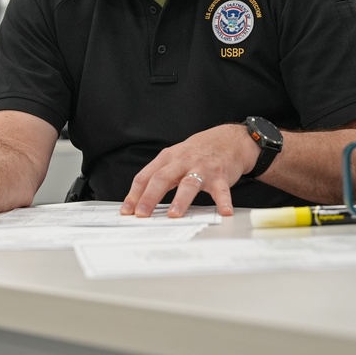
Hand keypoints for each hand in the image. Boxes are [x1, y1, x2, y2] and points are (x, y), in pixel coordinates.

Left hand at [120, 124, 254, 218]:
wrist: (229, 139)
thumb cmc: (198, 151)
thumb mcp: (175, 157)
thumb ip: (160, 175)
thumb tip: (140, 200)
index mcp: (168, 158)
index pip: (146, 176)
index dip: (134, 194)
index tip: (127, 210)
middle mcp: (183, 161)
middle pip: (162, 178)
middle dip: (150, 197)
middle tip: (142, 214)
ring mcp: (202, 168)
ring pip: (189, 183)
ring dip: (180, 200)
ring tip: (174, 215)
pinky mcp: (220, 175)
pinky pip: (221, 190)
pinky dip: (223, 201)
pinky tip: (224, 211)